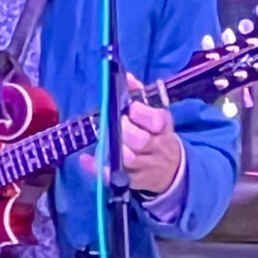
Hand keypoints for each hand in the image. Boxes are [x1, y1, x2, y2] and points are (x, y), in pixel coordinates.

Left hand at [81, 73, 181, 194]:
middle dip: (126, 131)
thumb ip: (140, 95)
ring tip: (104, 140)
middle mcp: (155, 148)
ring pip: (129, 160)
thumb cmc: (156, 135)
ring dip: (114, 149)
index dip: (143, 114)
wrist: (171, 170)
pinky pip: (113, 176)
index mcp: (162, 128)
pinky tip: (86, 159)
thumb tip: (127, 76)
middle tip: (116, 123)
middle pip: (142, 141)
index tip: (131, 109)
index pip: (157, 121)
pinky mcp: (132, 181)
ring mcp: (144, 166)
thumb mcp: (155, 115)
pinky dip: (98, 168)